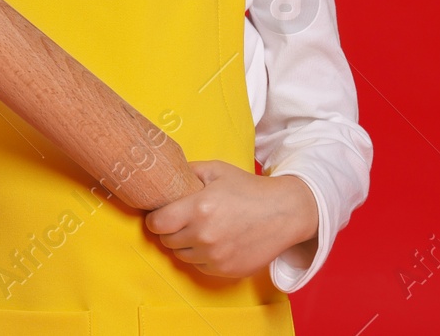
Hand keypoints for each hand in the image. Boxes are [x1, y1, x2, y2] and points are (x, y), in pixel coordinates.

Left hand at [144, 161, 318, 278]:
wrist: (284, 213)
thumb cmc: (249, 189)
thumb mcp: (217, 170)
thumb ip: (188, 172)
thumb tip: (165, 177)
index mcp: (199, 208)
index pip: (157, 223)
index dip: (155, 218)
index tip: (160, 214)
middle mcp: (204, 236)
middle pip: (167, 241)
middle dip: (169, 230)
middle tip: (181, 220)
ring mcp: (215, 256)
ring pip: (182, 256)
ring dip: (184, 244)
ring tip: (199, 230)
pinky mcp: (226, 271)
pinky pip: (200, 266)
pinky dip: (201, 256)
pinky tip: (214, 241)